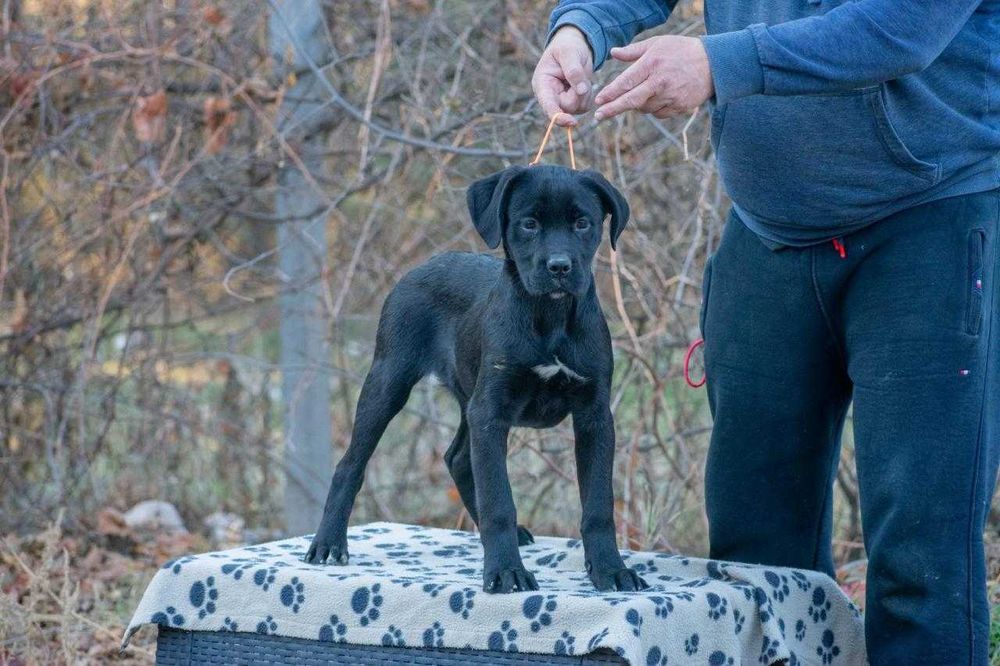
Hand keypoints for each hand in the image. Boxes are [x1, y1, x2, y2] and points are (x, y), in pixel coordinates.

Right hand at [531, 26, 594, 126]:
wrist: (574, 46)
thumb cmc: (567, 46)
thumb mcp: (569, 52)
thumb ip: (573, 71)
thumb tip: (581, 91)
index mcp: (542, 84)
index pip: (548, 105)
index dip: (558, 116)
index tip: (571, 122)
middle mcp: (549, 97)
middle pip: (567, 108)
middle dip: (578, 94)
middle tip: (579, 73)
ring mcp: (561, 102)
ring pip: (577, 108)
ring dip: (584, 93)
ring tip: (580, 76)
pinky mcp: (572, 103)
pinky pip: (585, 107)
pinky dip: (588, 95)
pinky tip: (583, 82)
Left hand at [594, 35, 713, 120]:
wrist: (713, 63)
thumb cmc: (681, 50)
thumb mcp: (657, 43)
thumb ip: (634, 51)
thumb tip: (613, 53)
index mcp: (652, 64)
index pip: (626, 82)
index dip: (610, 93)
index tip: (598, 100)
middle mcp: (659, 82)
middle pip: (631, 101)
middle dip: (613, 109)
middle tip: (598, 116)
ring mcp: (670, 96)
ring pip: (644, 108)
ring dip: (638, 104)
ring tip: (647, 91)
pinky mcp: (679, 107)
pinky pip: (658, 113)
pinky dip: (654, 108)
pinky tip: (660, 97)